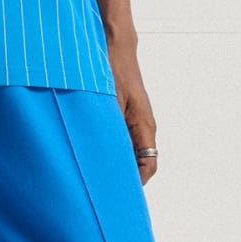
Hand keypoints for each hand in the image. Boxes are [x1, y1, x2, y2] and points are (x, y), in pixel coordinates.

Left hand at [109, 40, 159, 185]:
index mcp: (144, 126)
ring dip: (115, 163)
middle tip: (103, 192)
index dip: (136, 184)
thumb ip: (109, 128)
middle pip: (139, 163)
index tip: (119, 195)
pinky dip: (109, 149)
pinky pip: (120, 139)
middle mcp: (142, 127)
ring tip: (95, 175)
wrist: (116, 46)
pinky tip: (91, 152)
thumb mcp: (108, 100)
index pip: (149, 166)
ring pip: (129, 152)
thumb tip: (105, 155)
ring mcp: (133, 121)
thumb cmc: (114, 69)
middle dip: (123, 178)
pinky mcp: (123, 115)